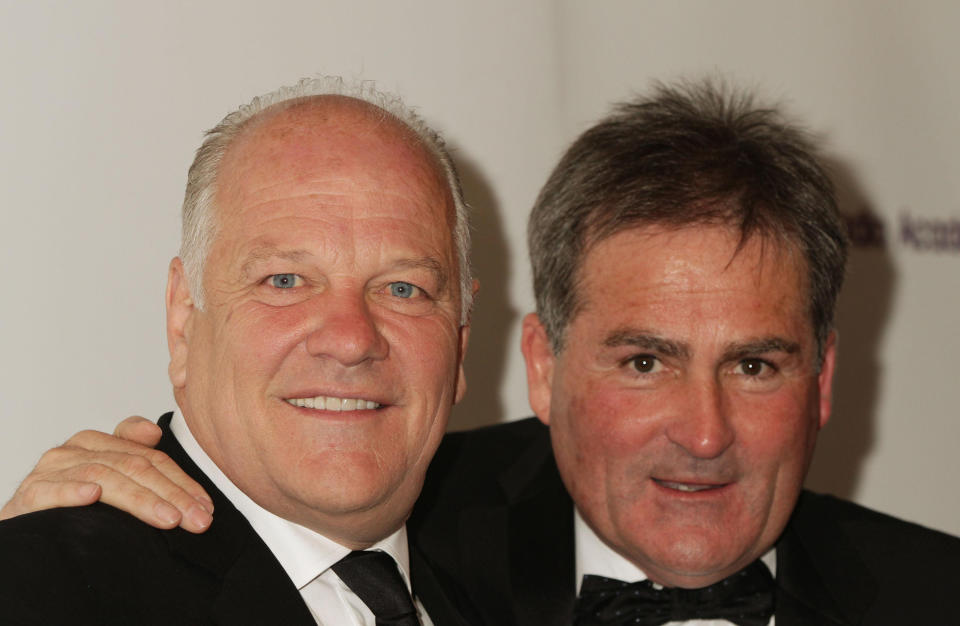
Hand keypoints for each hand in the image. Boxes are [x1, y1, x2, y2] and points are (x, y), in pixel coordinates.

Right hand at [0, 416, 213, 532]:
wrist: (25, 524)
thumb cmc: (69, 502)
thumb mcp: (108, 478)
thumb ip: (133, 454)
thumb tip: (154, 432)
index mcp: (100, 444)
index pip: (150, 458)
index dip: (182, 481)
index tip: (205, 506)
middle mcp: (77, 451)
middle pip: (134, 467)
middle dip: (171, 495)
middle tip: (196, 519)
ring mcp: (52, 470)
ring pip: (104, 477)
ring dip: (139, 499)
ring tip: (167, 518)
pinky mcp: (30, 494)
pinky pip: (50, 490)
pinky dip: (71, 492)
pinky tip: (91, 497)